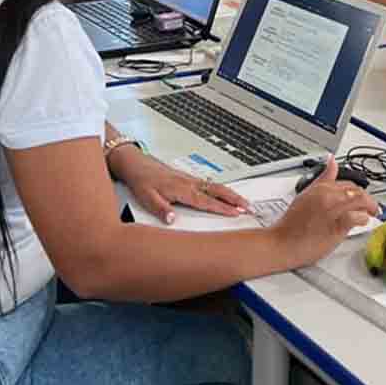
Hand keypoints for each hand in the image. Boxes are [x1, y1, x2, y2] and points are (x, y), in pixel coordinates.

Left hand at [111, 148, 249, 223]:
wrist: (136, 164)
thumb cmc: (142, 181)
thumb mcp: (147, 198)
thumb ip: (161, 209)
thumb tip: (173, 220)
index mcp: (182, 189)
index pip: (206, 201)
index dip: (223, 208)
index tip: (236, 213)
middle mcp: (189, 183)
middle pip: (217, 191)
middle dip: (235, 199)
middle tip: (249, 207)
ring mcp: (190, 179)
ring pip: (215, 186)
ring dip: (231, 194)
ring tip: (243, 202)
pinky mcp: (188, 178)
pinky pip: (210, 184)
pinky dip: (222, 189)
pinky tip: (225, 193)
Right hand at [271, 157, 379, 268]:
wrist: (282, 242)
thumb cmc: (291, 224)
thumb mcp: (305, 194)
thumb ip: (322, 178)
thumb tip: (332, 162)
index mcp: (320, 187)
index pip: (347, 182)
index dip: (357, 191)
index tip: (360, 198)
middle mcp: (327, 195)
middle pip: (356, 190)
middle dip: (367, 199)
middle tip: (370, 208)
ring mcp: (332, 209)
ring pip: (360, 200)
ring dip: (369, 207)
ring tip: (370, 214)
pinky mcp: (336, 225)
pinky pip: (357, 217)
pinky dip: (363, 219)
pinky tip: (362, 222)